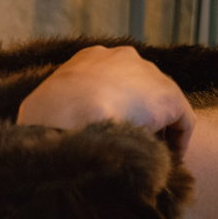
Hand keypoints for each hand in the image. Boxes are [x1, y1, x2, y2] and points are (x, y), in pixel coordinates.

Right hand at [18, 45, 195, 155]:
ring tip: (147, 154)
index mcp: (89, 58)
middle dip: (134, 113)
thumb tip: (37, 135)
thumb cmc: (43, 116)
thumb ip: (48, 111)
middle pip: (138, 88)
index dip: (108, 106)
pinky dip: (176, 141)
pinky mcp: (169, 98)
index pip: (108, 79)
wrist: (66, 114)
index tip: (105, 129)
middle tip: (127, 142)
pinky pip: (181, 122)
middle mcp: (123, 58)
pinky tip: (166, 160)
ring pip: (159, 105)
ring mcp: (149, 75)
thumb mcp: (37, 107)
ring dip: (154, 128)